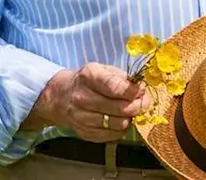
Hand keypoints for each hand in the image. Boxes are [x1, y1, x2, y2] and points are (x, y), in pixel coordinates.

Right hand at [21, 63, 153, 141]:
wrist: (61, 97)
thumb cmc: (87, 81)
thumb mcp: (102, 70)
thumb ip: (122, 78)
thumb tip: (142, 89)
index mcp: (88, 77)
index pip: (115, 87)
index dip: (133, 91)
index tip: (142, 90)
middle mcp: (82, 98)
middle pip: (120, 108)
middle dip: (137, 105)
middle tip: (144, 102)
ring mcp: (82, 118)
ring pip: (118, 124)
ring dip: (130, 118)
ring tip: (131, 111)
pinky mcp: (85, 133)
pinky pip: (112, 135)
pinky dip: (121, 128)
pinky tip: (120, 119)